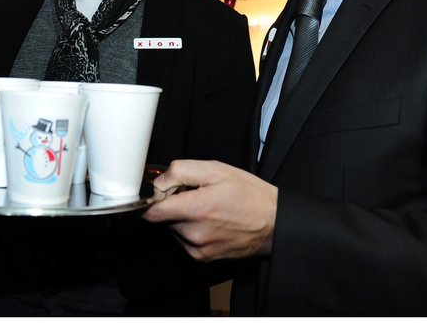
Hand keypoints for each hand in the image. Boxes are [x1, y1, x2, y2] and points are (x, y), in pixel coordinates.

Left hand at [142, 159, 277, 260]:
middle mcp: (194, 233)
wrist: (274, 223)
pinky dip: (190, 230)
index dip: (153, 197)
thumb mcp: (216, 170)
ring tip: (206, 207)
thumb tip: (159, 182)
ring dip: (181, 217)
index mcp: (196, 209)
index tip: (163, 191)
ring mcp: (198, 247)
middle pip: (163, 218)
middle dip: (172, 204)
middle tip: (194, 194)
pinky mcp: (203, 257)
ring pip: (173, 228)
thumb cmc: (249, 194)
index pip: (152, 211)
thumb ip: (181, 171)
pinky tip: (209, 221)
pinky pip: (184, 240)